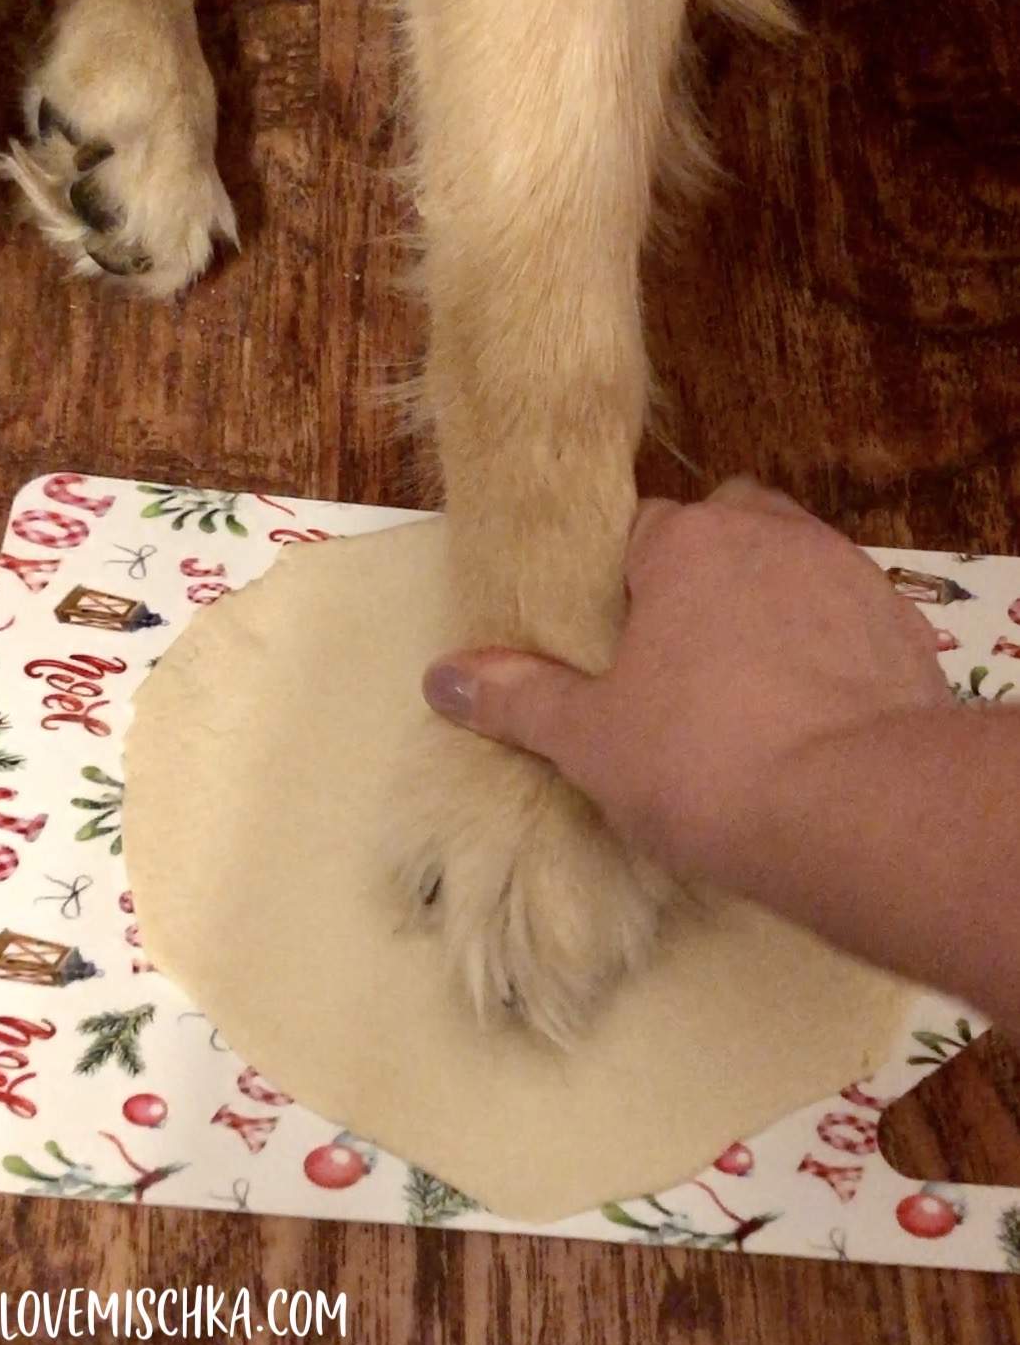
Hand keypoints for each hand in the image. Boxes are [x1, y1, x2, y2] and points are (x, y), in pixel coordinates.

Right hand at [423, 478, 953, 887]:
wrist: (860, 812)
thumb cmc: (705, 762)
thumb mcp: (591, 740)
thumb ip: (518, 699)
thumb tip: (441, 675)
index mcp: (688, 543)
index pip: (640, 533)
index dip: (624, 591)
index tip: (620, 650)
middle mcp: (773, 534)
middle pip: (724, 533)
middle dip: (704, 581)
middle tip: (682, 667)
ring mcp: (848, 574)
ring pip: (792, 570)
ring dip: (769, 611)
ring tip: (749, 697)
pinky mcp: (903, 626)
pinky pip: (847, 619)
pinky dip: (827, 651)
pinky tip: (814, 716)